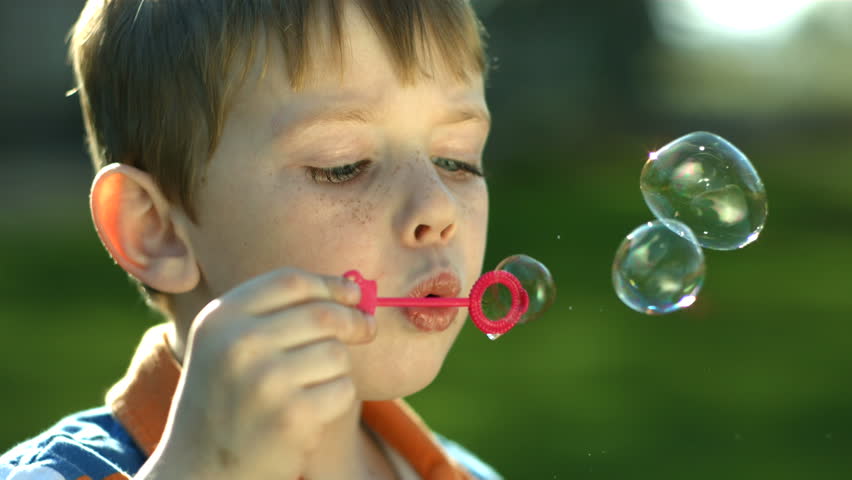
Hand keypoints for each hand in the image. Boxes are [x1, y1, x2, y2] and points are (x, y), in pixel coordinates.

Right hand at [135, 267, 375, 479]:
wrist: (202, 466)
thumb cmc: (228, 397)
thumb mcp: (231, 342)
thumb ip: (282, 312)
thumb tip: (355, 290)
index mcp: (222, 317)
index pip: (291, 280)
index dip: (330, 285)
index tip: (353, 294)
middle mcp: (239, 343)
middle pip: (322, 314)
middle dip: (353, 320)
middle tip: (366, 329)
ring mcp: (265, 380)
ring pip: (337, 353)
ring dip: (336, 368)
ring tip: (308, 387)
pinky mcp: (292, 416)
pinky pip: (342, 389)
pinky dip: (336, 398)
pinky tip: (309, 412)